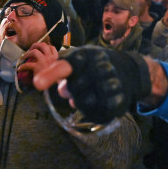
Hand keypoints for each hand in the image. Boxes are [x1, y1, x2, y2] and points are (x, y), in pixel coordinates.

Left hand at [17, 42, 58, 86]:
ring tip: (24, 57)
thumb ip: (53, 66)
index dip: (46, 46)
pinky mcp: (37, 67)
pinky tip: (20, 68)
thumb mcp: (57, 70)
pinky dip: (22, 66)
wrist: (54, 85)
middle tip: (31, 49)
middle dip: (36, 45)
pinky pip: (27, 64)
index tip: (41, 49)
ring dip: (28, 53)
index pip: (52, 47)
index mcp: (55, 59)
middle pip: (43, 45)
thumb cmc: (55, 79)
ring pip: (34, 51)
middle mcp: (50, 58)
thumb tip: (48, 67)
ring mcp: (43, 61)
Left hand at [34, 47, 150, 123]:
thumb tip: (62, 90)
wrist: (130, 70)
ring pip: (84, 104)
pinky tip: (100, 101)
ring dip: (82, 102)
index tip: (37, 83)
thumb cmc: (95, 65)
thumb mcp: (79, 60)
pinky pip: (98, 114)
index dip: (52, 73)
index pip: (67, 64)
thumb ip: (63, 71)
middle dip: (72, 90)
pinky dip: (94, 111)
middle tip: (81, 85)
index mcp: (86, 55)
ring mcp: (112, 82)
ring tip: (91, 93)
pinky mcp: (121, 98)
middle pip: (73, 89)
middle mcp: (100, 67)